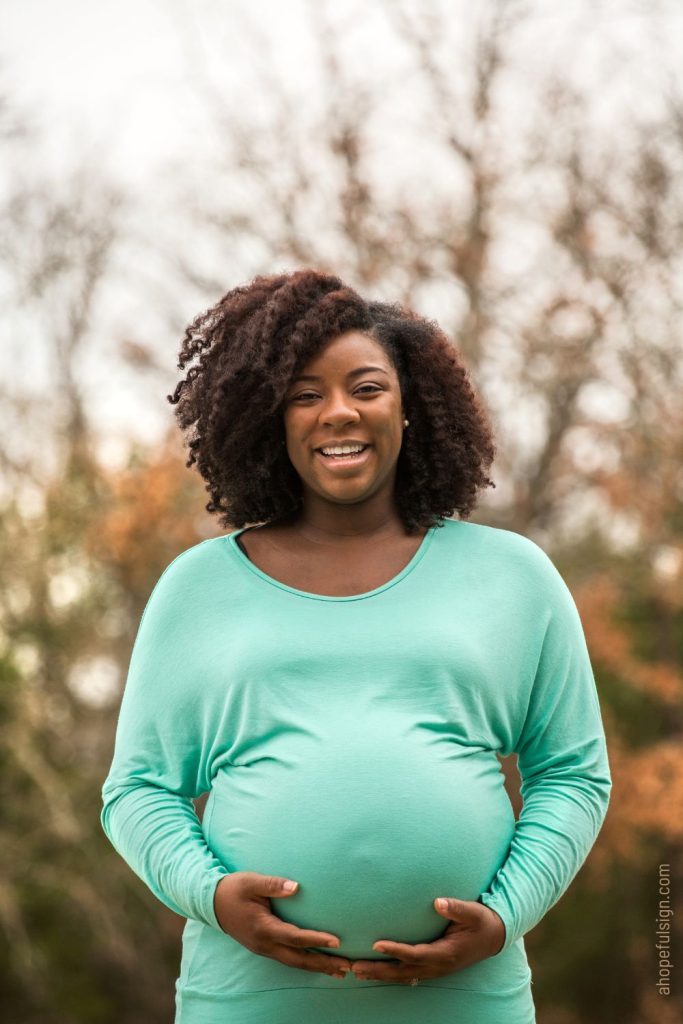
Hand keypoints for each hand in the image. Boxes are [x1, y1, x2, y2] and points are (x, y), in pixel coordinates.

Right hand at [214, 873, 351, 979]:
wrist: (212, 903)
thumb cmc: (234, 889)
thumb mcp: (252, 882)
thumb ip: (273, 884)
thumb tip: (296, 887)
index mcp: (263, 927)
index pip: (295, 937)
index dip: (316, 939)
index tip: (336, 941)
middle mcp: (265, 944)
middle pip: (298, 959)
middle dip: (323, 963)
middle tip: (347, 967)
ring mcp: (264, 949)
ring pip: (294, 963)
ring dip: (317, 967)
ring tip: (339, 971)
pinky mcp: (264, 948)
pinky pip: (288, 959)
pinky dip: (305, 963)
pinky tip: (318, 964)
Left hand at [350, 897, 505, 984]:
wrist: (493, 938)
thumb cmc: (481, 922)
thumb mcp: (473, 913)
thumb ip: (456, 908)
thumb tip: (439, 902)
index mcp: (445, 953)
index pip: (415, 954)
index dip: (395, 950)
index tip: (375, 944)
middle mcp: (437, 966)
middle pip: (402, 971)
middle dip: (378, 970)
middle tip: (354, 967)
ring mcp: (434, 970)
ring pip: (402, 976)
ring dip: (379, 974)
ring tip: (356, 971)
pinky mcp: (432, 968)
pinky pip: (407, 975)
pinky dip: (390, 974)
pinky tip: (375, 972)